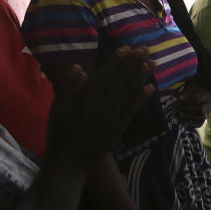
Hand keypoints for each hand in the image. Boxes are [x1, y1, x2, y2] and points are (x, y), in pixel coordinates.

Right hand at [46, 47, 153, 163]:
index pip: (105, 75)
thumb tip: (79, 67)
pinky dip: (141, 98)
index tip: (127, 48)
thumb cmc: (60, 132)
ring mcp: (112, 117)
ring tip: (152, 64)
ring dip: (142, 77)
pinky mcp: (118, 127)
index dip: (117, 61)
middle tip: (145, 49)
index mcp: (86, 99)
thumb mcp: (58, 108)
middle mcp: (102, 105)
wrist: (69, 161)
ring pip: (129, 93)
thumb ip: (69, 87)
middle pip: (120, 81)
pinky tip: (150, 88)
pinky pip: (132, 110)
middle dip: (133, 64)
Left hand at [177, 82, 210, 126]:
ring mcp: (209, 111)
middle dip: (188, 109)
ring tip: (180, 115)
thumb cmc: (196, 88)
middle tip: (178, 108)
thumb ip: (187, 93)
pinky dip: (192, 125)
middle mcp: (210, 104)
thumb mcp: (192, 87)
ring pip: (201, 117)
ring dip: (189, 117)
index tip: (179, 99)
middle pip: (201, 109)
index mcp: (208, 94)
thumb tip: (179, 100)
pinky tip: (184, 123)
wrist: (204, 90)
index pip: (198, 99)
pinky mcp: (205, 117)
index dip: (187, 100)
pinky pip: (200, 123)